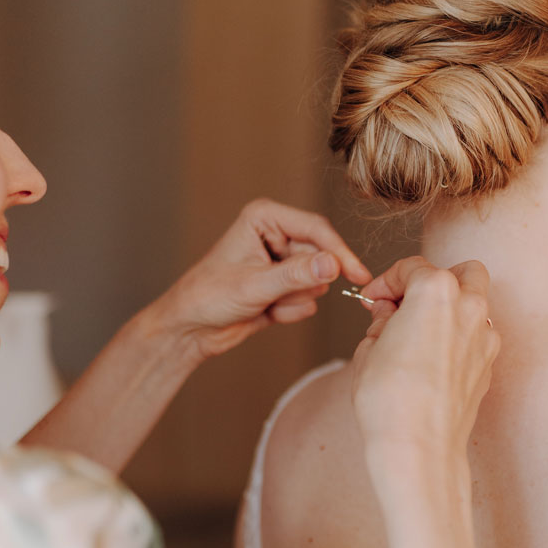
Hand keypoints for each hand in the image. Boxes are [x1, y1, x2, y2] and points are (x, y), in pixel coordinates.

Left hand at [154, 200, 369, 361]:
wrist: (190, 329)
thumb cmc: (207, 297)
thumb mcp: (254, 286)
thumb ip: (296, 275)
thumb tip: (333, 265)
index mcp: (265, 218)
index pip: (316, 230)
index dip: (339, 253)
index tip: (357, 275)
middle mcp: (277, 234)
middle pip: (320, 257)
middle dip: (302, 284)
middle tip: (277, 296)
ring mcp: (282, 260)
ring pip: (317, 281)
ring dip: (293, 299)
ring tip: (264, 303)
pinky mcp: (284, 284)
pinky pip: (308, 299)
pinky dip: (289, 311)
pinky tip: (265, 312)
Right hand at [351, 256, 499, 470]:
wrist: (418, 448)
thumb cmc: (389, 401)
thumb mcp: (368, 349)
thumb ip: (382, 321)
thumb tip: (388, 314)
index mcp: (436, 292)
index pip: (412, 267)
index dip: (386, 281)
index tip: (373, 299)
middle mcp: (469, 307)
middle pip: (462, 271)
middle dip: (434, 279)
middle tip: (405, 303)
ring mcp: (485, 337)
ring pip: (477, 303)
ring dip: (451, 308)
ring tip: (418, 332)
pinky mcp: (489, 365)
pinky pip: (477, 336)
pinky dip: (459, 336)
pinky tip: (432, 358)